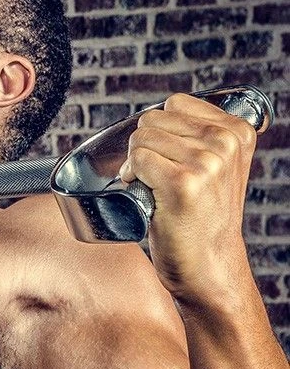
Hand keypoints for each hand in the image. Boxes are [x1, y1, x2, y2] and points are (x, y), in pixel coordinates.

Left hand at [119, 92, 256, 306]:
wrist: (209, 264)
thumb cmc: (201, 217)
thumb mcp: (218, 167)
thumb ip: (202, 135)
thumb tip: (163, 110)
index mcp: (237, 131)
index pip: (175, 103)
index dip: (159, 130)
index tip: (167, 158)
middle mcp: (225, 142)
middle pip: (152, 119)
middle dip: (143, 146)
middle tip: (154, 177)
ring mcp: (206, 162)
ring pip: (140, 138)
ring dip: (135, 163)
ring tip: (151, 188)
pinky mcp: (182, 184)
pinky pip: (136, 159)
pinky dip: (131, 176)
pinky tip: (144, 195)